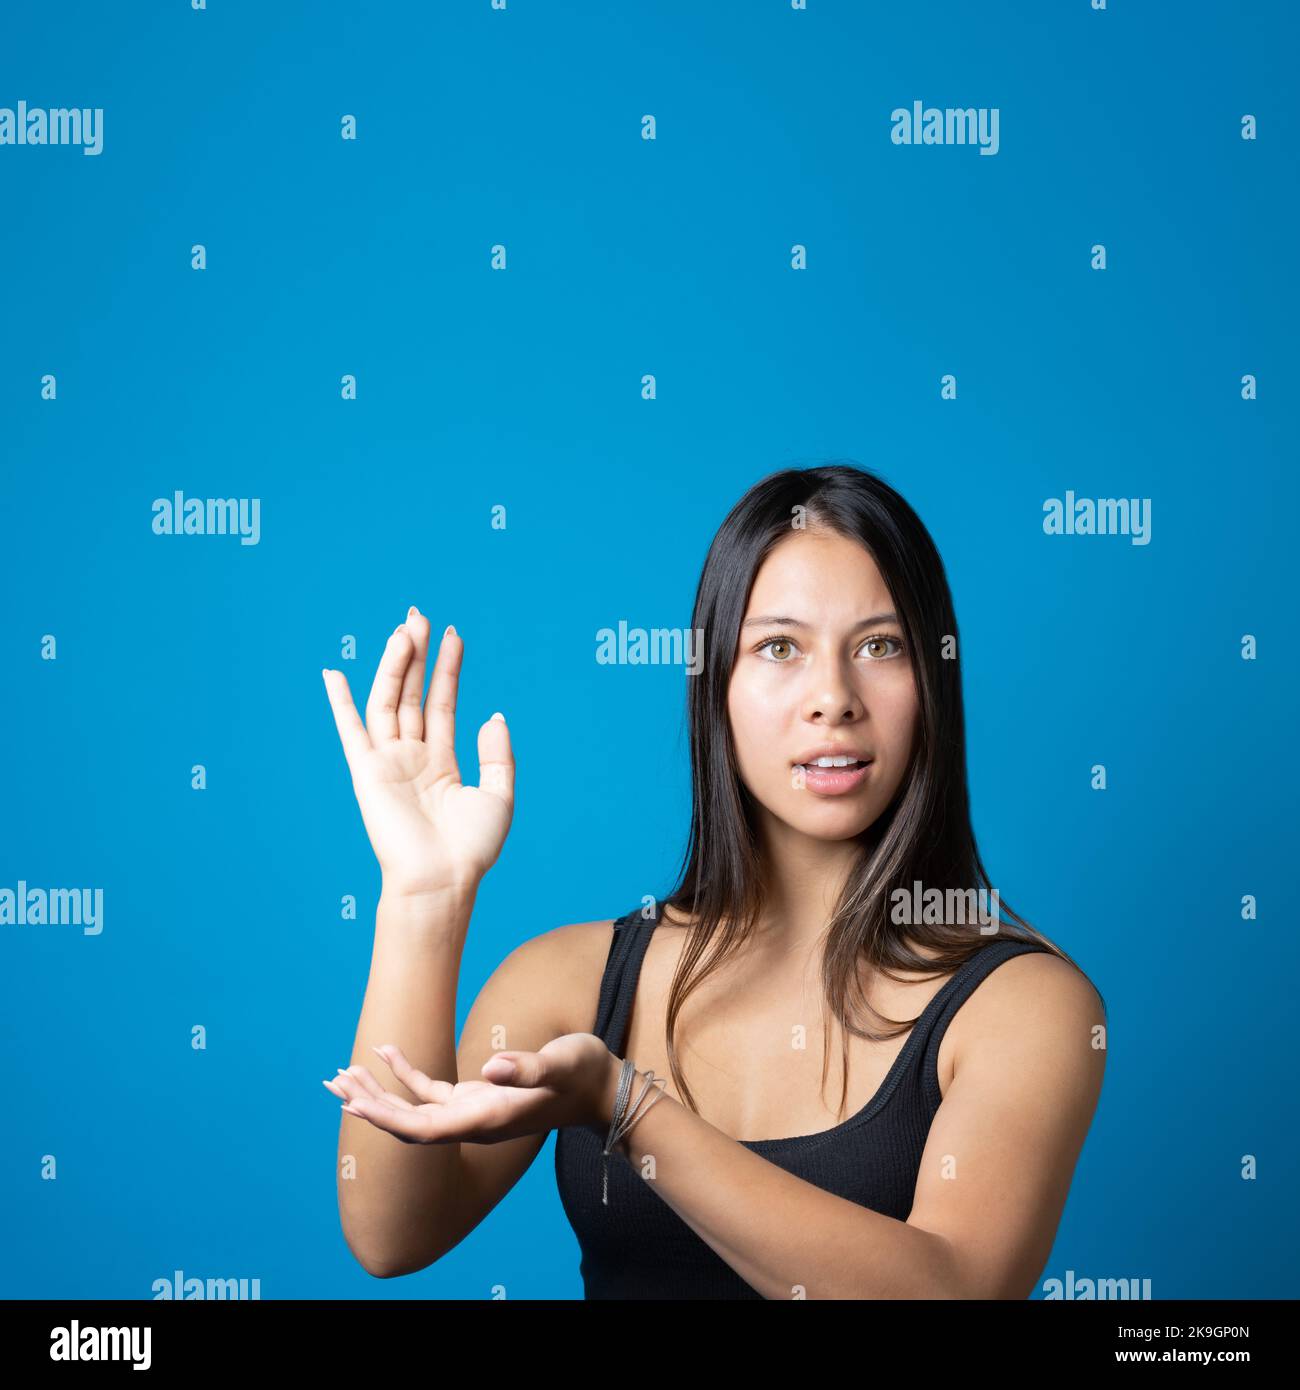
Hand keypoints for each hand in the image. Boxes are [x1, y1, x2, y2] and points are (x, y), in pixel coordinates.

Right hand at [321, 608, 513, 895]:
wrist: (442, 880)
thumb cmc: (471, 849)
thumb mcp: (499, 796)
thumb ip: (497, 755)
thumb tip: (493, 716)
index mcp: (442, 762)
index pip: (442, 702)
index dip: (447, 668)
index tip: (453, 633)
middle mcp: (412, 756)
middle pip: (411, 693)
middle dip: (416, 655)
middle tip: (419, 615)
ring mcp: (388, 762)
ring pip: (388, 702)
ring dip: (393, 666)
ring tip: (403, 630)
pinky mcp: (367, 773)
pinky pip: (351, 731)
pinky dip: (341, 703)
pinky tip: (335, 673)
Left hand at [323, 1036, 617, 1143]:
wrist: (602, 1089)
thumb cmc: (584, 1075)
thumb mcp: (562, 1064)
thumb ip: (530, 1068)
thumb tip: (492, 1068)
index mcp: (485, 1118)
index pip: (423, 1127)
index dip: (387, 1117)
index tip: (355, 1104)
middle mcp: (472, 1120)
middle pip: (407, 1122)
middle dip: (368, 1104)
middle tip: (332, 1084)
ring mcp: (472, 1109)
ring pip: (413, 1108)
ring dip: (378, 1091)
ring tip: (343, 1074)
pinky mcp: (477, 1096)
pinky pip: (431, 1091)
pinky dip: (405, 1073)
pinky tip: (385, 1049)